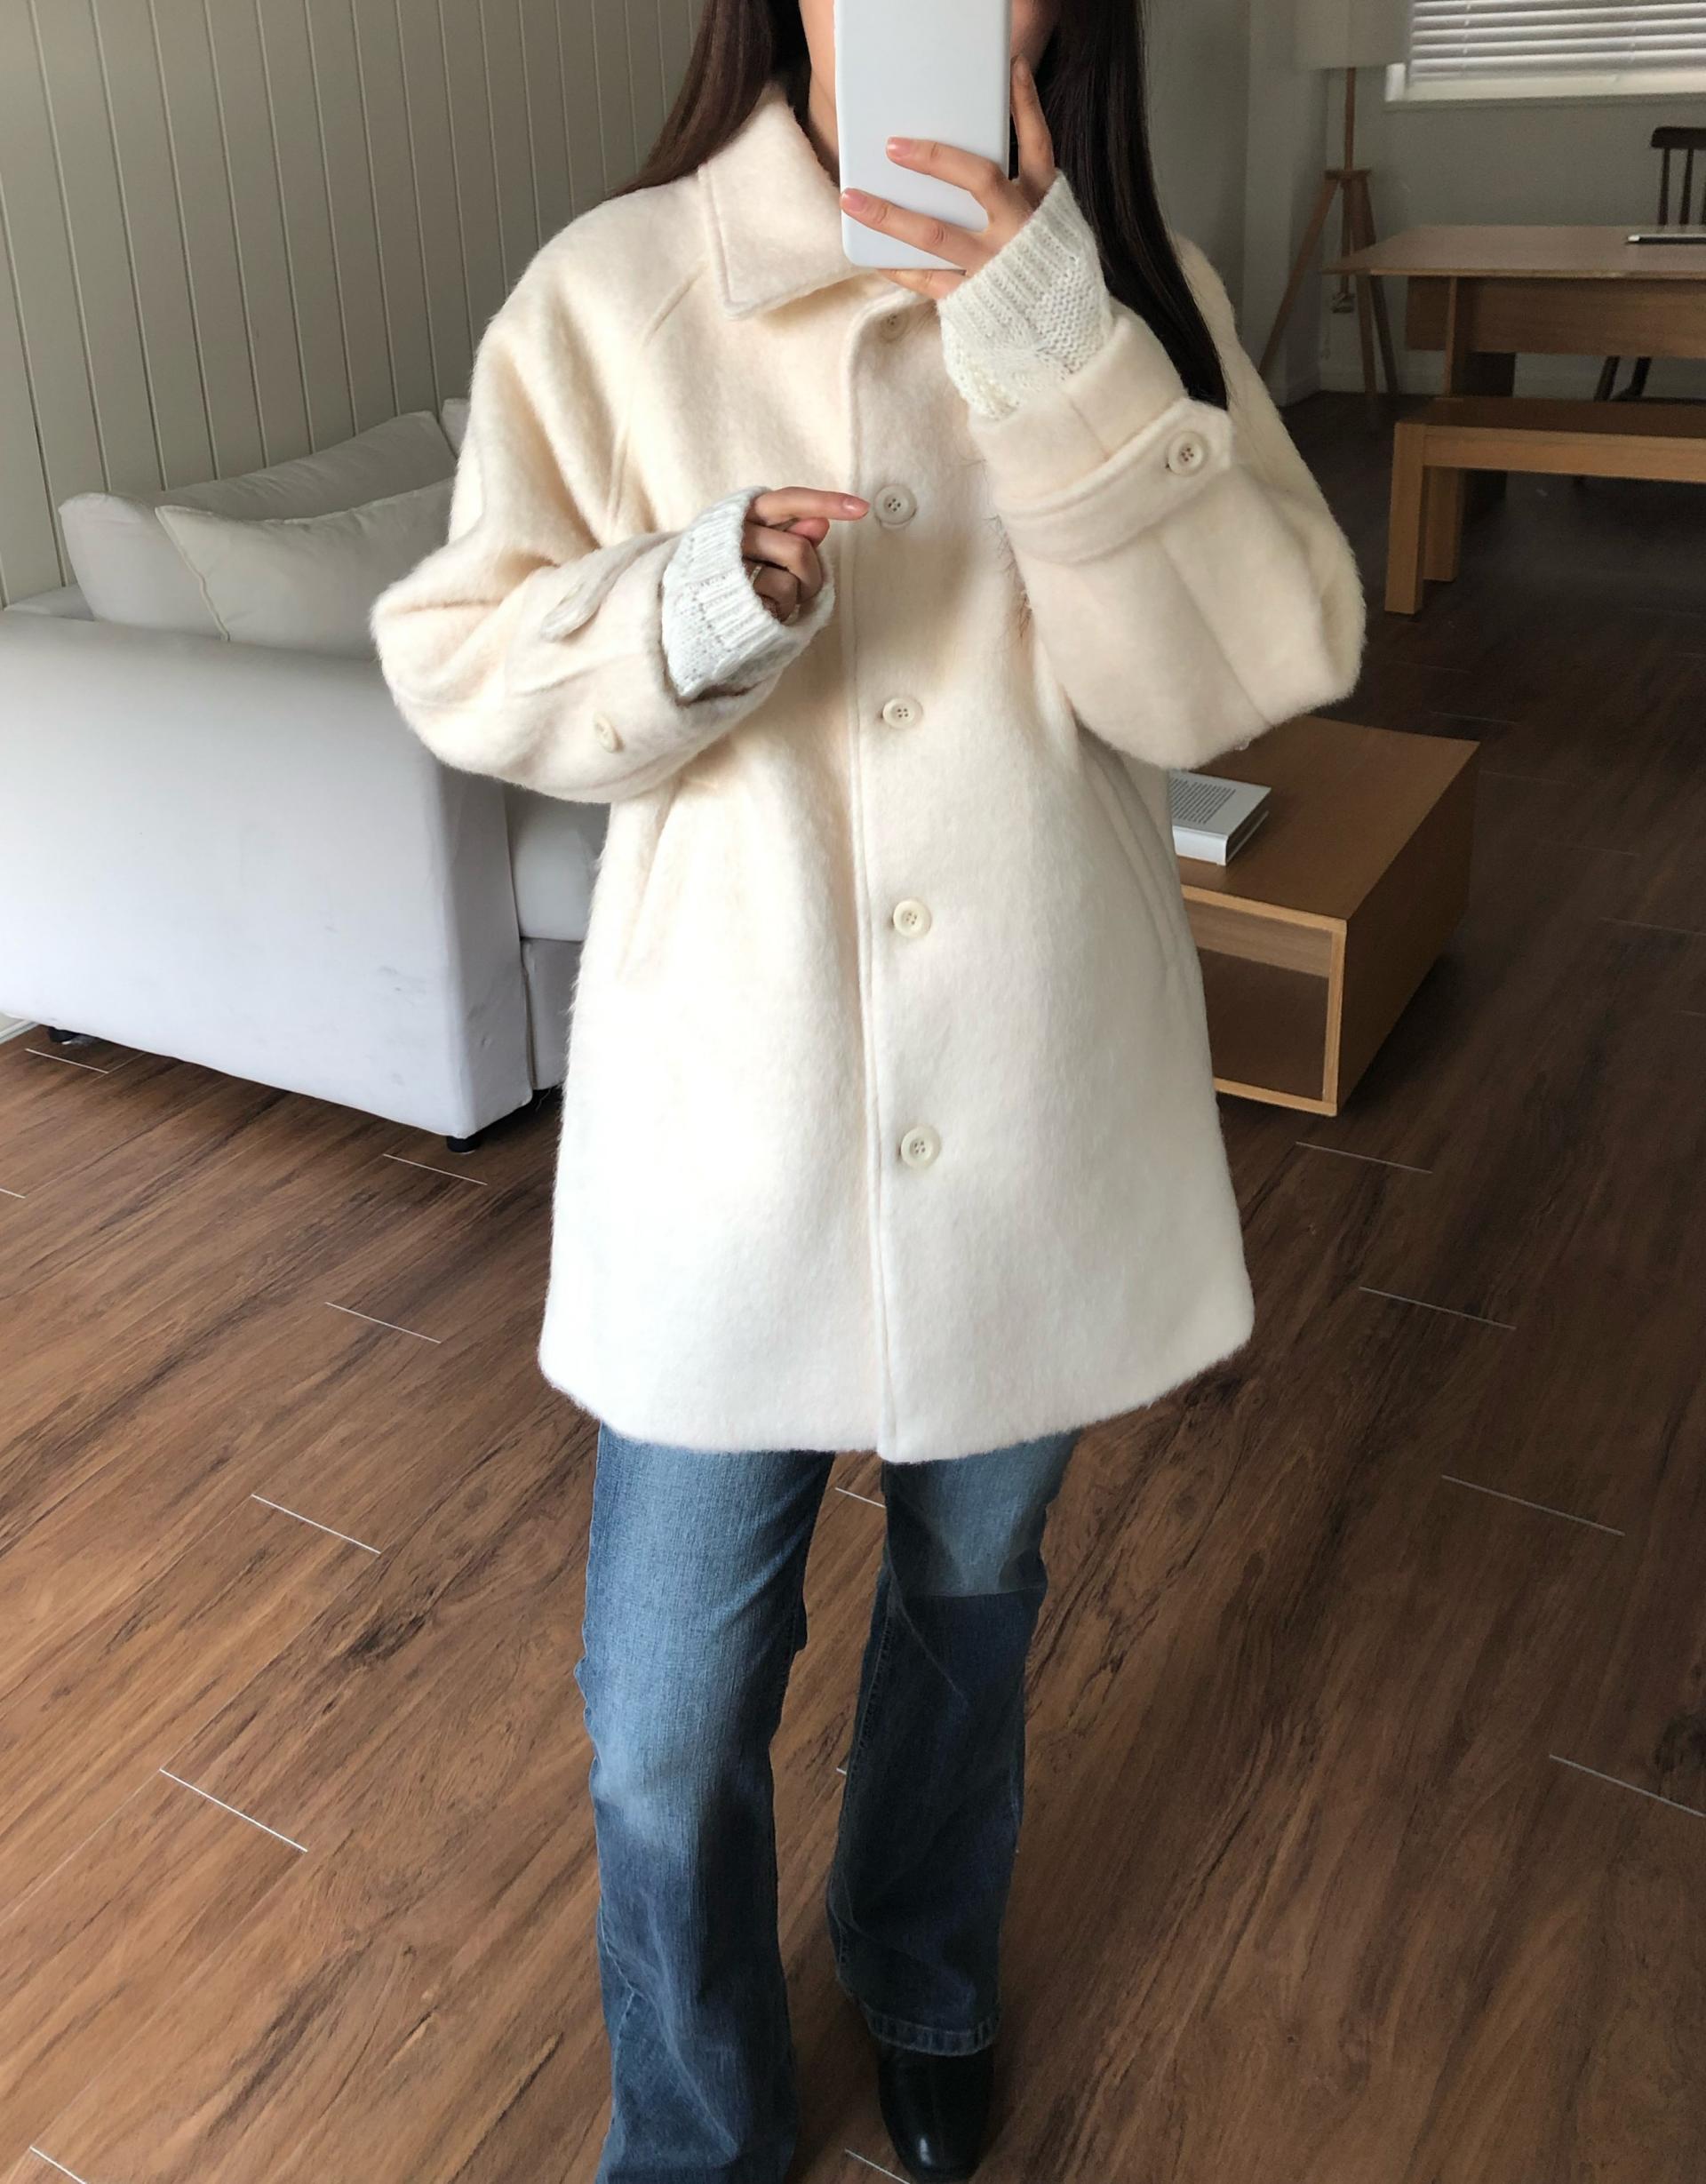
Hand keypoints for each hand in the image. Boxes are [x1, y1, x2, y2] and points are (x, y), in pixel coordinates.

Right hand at [742, 486, 868, 621]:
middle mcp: (733, 534)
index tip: (862, 508)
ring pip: (792, 575)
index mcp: (741, 514)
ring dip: (797, 592)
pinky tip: (764, 610)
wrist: (696, 620)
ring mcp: (733, 565)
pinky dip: (782, 608)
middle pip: (799, 547)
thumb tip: (821, 523)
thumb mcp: (766, 553)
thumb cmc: (737, 580)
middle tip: (797, 588)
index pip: (788, 500)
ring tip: (775, 599)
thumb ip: (793, 536)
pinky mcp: (738, 595)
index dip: (826, 501)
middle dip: (810, 572)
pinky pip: (780, 596)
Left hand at [839, 53, 1056, 299]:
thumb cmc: (1041, 257)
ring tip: (851, 198)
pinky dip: (897, 266)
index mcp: (1040, 201)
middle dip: (936, 158)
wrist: (1057, 326)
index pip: (1037, 143)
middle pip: (979, 180)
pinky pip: (927, 280)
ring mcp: (993, 264)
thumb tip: (1008, 87)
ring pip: (936, 234)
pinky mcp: (972, 299)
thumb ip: (1026, 156)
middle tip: (892, 145)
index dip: (1024, 103)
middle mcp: (1018, 229)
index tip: (1008, 66)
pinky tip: (870, 253)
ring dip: (889, 215)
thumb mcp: (1045, 206)